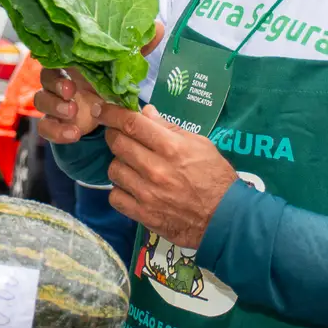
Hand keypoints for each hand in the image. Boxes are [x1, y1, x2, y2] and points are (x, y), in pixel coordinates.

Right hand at [32, 21, 166, 144]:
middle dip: (54, 86)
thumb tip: (159, 28)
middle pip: (45, 78)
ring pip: (40, 102)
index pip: (56, 58)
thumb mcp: (125, 68)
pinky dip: (56, 131)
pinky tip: (73, 134)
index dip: (59, 64)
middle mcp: (61, 81)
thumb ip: (139, 49)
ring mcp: (56, 104)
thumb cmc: (111, 86)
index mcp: (74, 65)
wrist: (108, 117)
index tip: (71, 74)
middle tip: (70, 93)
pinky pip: (45, 127)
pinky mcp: (56, 124)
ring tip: (72, 114)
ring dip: (54, 108)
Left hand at [102, 103, 235, 249]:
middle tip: (120, 136)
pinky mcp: (143, 214)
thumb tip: (146, 113)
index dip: (112, 113)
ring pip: (114, 170)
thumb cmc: (215, 177)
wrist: (225, 219)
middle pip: (118, 144)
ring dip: (119, 163)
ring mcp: (146, 193)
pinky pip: (115, 197)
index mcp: (171, 147)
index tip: (101, 109)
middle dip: (114, 135)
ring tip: (132, 165)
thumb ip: (170, 128)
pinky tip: (131, 188)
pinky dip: (120, 190)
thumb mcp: (200, 144)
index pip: (131, 123)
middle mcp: (155, 169)